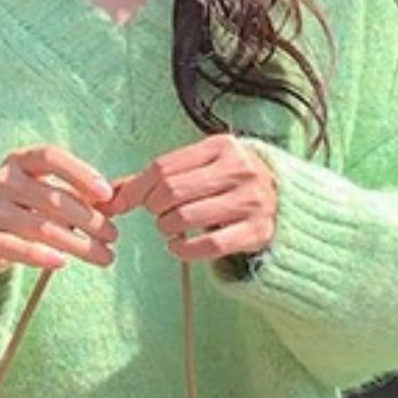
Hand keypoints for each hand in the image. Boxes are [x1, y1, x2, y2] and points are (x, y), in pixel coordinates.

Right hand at [0, 144, 121, 290]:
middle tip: (113, 235)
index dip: (81, 173)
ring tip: (104, 256)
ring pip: (41, 227)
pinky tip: (63, 263)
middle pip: (52, 198)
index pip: (51, 157)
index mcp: (19, 160)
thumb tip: (112, 204)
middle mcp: (1, 180)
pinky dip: (41, 256)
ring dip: (78, 243)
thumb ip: (73, 194)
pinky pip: (17, 248)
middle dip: (89, 219)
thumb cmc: (24, 210)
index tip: (107, 195)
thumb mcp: (44, 193)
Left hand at [98, 133, 277, 263]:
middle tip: (158, 215)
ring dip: (167, 229)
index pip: (163, 167)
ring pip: (186, 218)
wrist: (287, 203)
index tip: (122, 204)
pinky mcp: (257, 232)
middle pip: (171, 192)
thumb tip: (110, 193)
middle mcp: (239, 170)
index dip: (137, 189)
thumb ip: (159, 177)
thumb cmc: (230, 183)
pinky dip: (184, 250)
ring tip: (170, 229)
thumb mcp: (202, 168)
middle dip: (154, 208)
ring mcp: (251, 201)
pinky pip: (209, 246)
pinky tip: (179, 247)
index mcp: (222, 146)